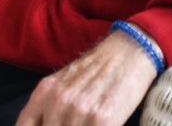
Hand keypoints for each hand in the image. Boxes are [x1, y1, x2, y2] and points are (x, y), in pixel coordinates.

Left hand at [15, 32, 157, 125]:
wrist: (128, 52)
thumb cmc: (97, 69)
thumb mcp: (63, 82)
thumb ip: (46, 106)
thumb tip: (43, 123)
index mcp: (44, 93)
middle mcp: (58, 102)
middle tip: (74, 124)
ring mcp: (79, 111)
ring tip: (87, 123)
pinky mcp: (102, 120)